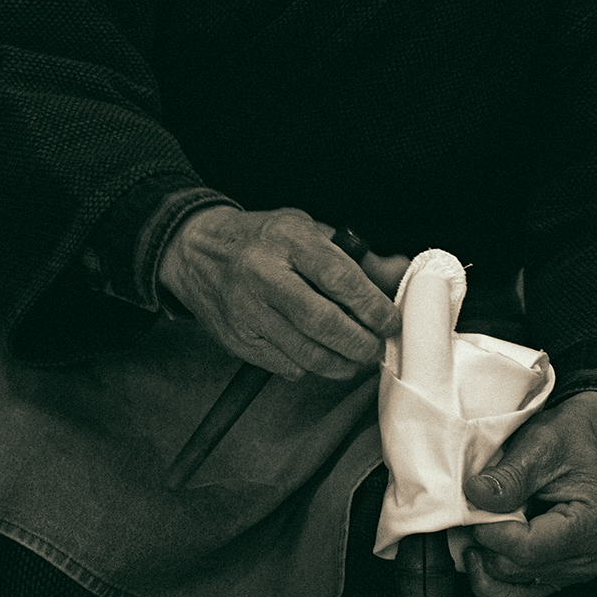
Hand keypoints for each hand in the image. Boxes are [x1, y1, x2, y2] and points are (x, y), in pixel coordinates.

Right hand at [157, 204, 406, 381]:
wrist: (196, 252)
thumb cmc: (262, 239)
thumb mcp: (308, 230)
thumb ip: (356, 255)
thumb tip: (400, 270)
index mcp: (287, 240)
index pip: (338, 277)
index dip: (371, 306)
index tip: (390, 321)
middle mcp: (263, 275)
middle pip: (323, 323)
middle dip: (360, 344)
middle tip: (377, 348)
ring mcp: (247, 311)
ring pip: (306, 354)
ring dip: (341, 363)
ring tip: (356, 357)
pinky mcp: (238, 340)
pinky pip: (286, 366)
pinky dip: (311, 366)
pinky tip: (320, 353)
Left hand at [460, 391, 596, 596]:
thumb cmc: (577, 437)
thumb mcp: (541, 443)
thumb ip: (509, 476)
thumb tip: (475, 495)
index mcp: (594, 526)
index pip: (527, 549)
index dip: (489, 530)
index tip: (473, 504)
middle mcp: (593, 559)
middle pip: (517, 570)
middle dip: (486, 542)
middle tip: (473, 509)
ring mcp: (579, 572)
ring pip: (514, 591)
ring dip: (486, 562)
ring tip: (479, 527)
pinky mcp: (564, 575)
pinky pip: (521, 594)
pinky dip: (496, 575)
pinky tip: (488, 545)